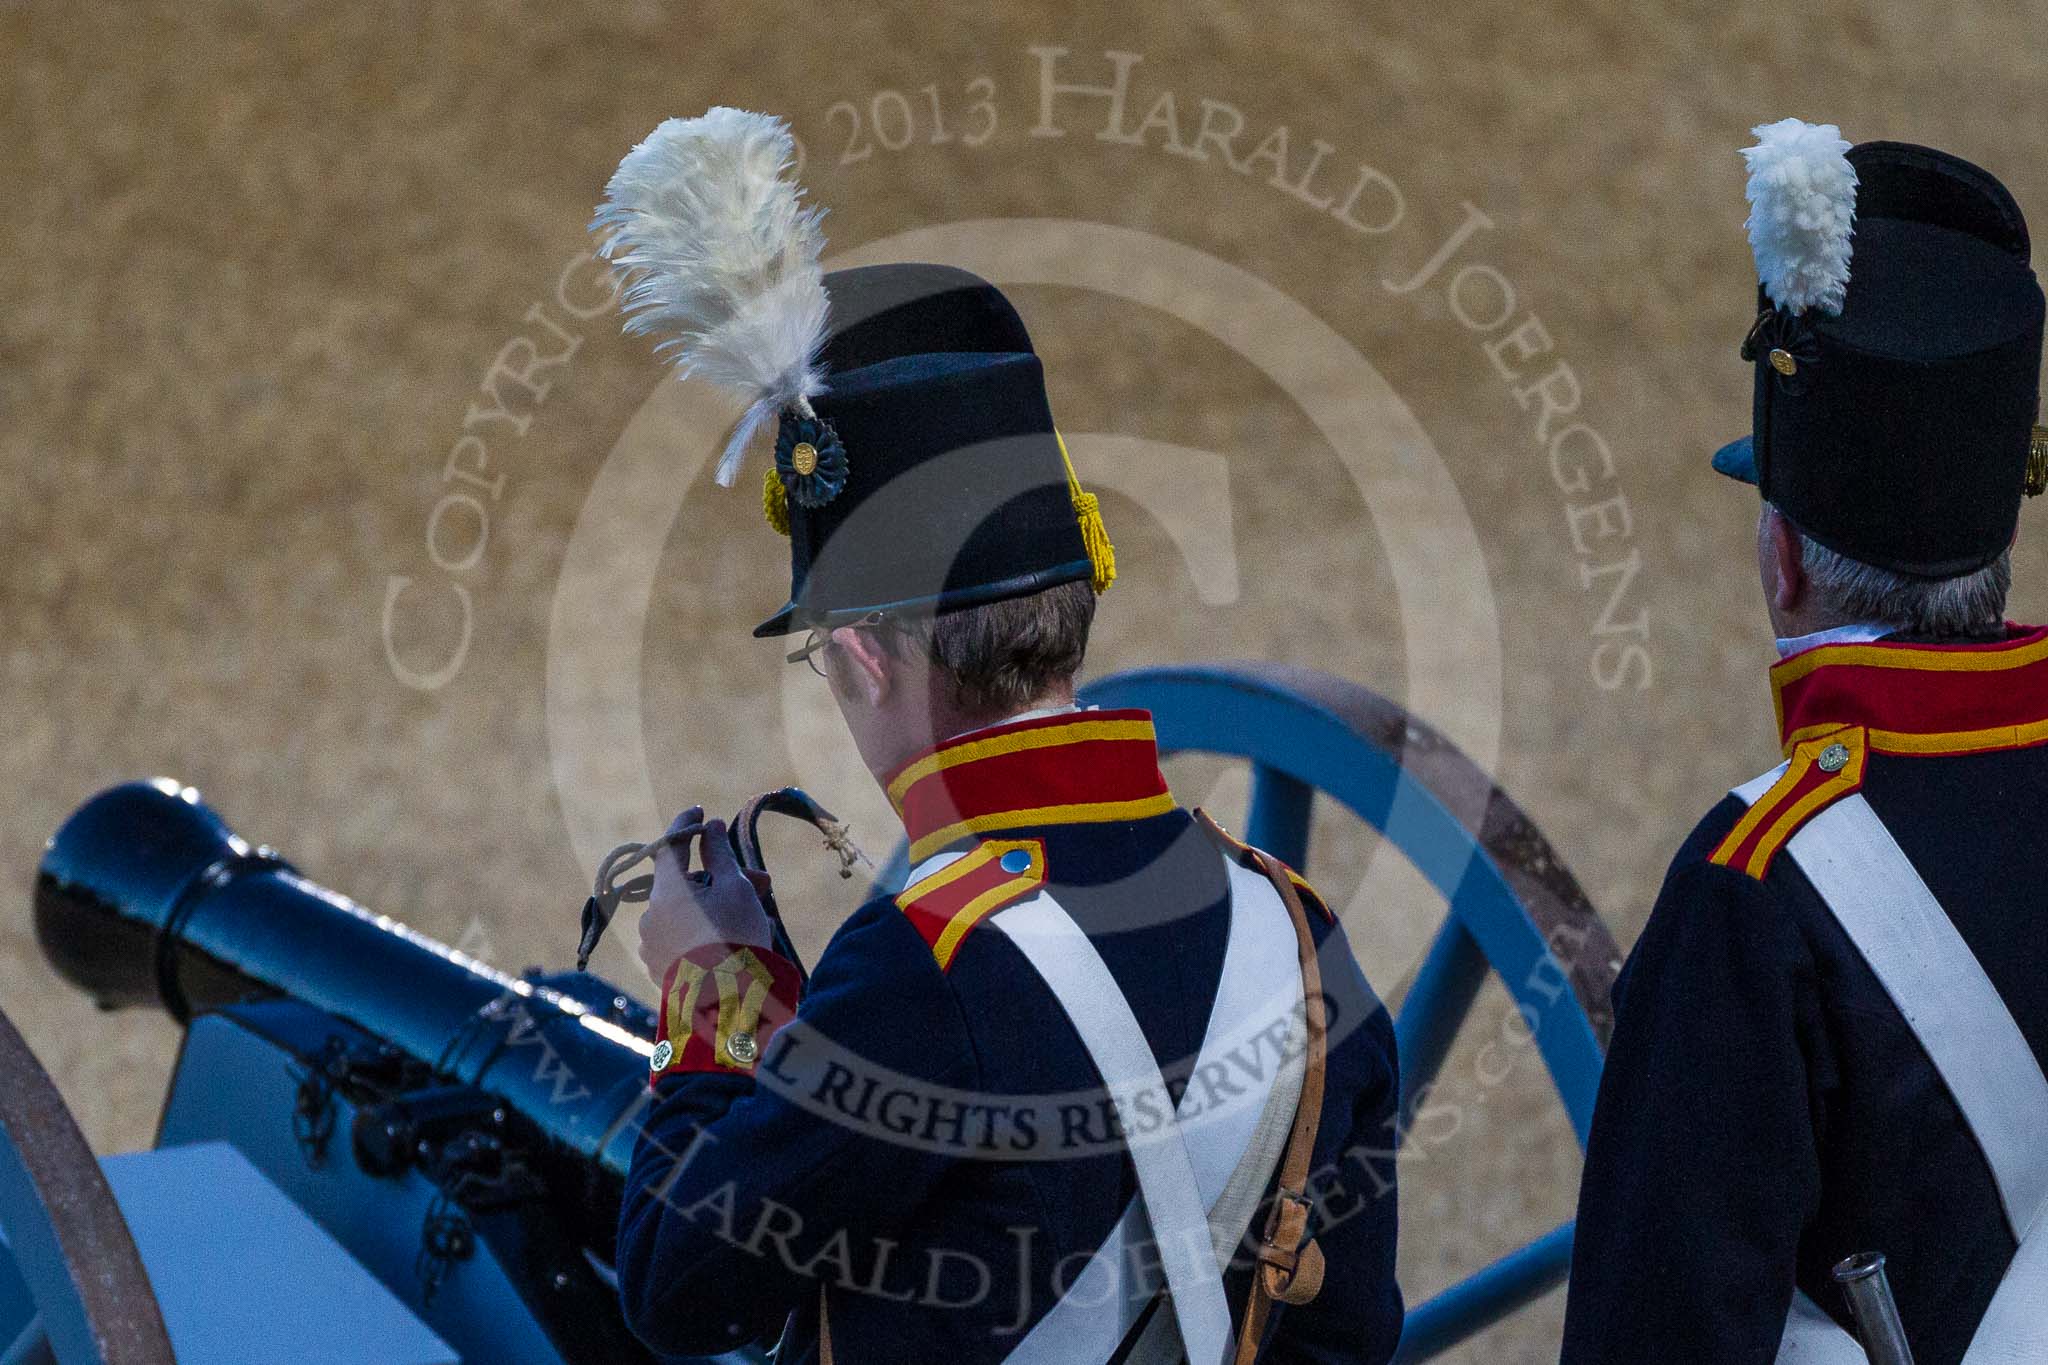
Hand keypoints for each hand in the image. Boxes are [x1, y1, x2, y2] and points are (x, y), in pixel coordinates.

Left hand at [637, 805, 775, 989]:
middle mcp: (652, 914)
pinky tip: (739, 940)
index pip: (670, 845)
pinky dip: (707, 931)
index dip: (686, 825)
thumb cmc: (736, 937)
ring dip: (718, 906)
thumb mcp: (736, 889)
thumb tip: (709, 826)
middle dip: (722, 879)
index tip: (700, 812)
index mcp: (666, 890)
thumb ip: (719, 854)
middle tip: (761, 883)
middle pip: (686, 884)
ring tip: (760, 918)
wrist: (727, 1004)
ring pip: (688, 912)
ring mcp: (653, 944)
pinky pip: (684, 938)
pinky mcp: (660, 969)